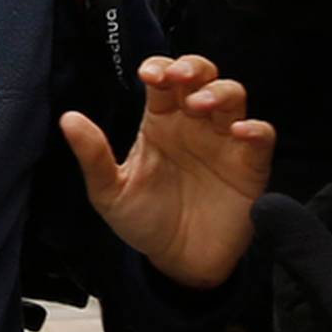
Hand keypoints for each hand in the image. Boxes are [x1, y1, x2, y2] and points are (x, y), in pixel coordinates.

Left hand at [60, 53, 273, 287]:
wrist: (178, 263)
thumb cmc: (144, 221)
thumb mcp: (111, 192)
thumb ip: (94, 156)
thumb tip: (68, 118)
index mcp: (160, 121)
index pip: (164, 78)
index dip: (160, 67)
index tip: (148, 76)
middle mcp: (194, 123)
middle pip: (203, 75)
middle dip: (193, 67)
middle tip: (179, 78)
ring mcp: (224, 141)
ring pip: (233, 95)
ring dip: (219, 92)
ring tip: (199, 106)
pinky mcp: (250, 165)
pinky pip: (262, 135)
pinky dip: (255, 129)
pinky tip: (239, 133)